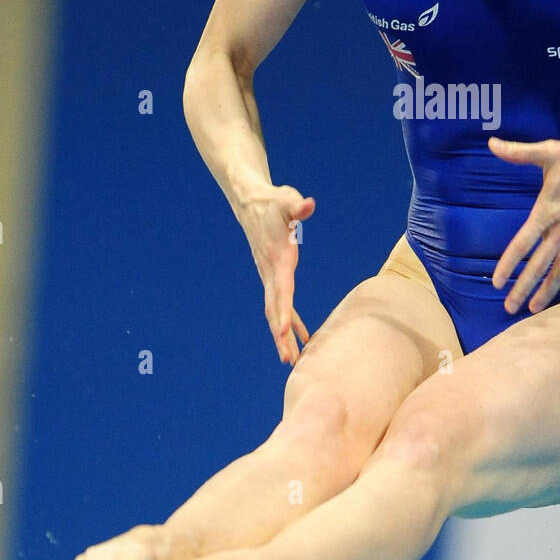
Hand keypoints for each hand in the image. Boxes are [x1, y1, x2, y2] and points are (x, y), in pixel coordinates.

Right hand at [236, 184, 314, 363]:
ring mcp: (269, 275)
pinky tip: (301, 335)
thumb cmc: (273, 201)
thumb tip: (308, 204)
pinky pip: (281, 303)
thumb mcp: (286, 199)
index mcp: (277, 260)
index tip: (284, 334)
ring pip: (275, 311)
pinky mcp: (273, 274)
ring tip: (292, 359)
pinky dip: (291, 321)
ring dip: (283, 335)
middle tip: (289, 360)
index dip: (284, 312)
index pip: (281, 291)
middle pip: (275, 309)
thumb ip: (297, 205)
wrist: (251, 202)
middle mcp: (271, 272)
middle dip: (281, 336)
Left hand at [487, 136, 559, 313]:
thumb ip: (518, 152)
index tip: (496, 283)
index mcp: (547, 212)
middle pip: (539, 266)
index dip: (508, 265)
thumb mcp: (549, 151)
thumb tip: (492, 143)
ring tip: (534, 309)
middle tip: (509, 308)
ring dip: (547, 290)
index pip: (522, 245)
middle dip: (524, 289)